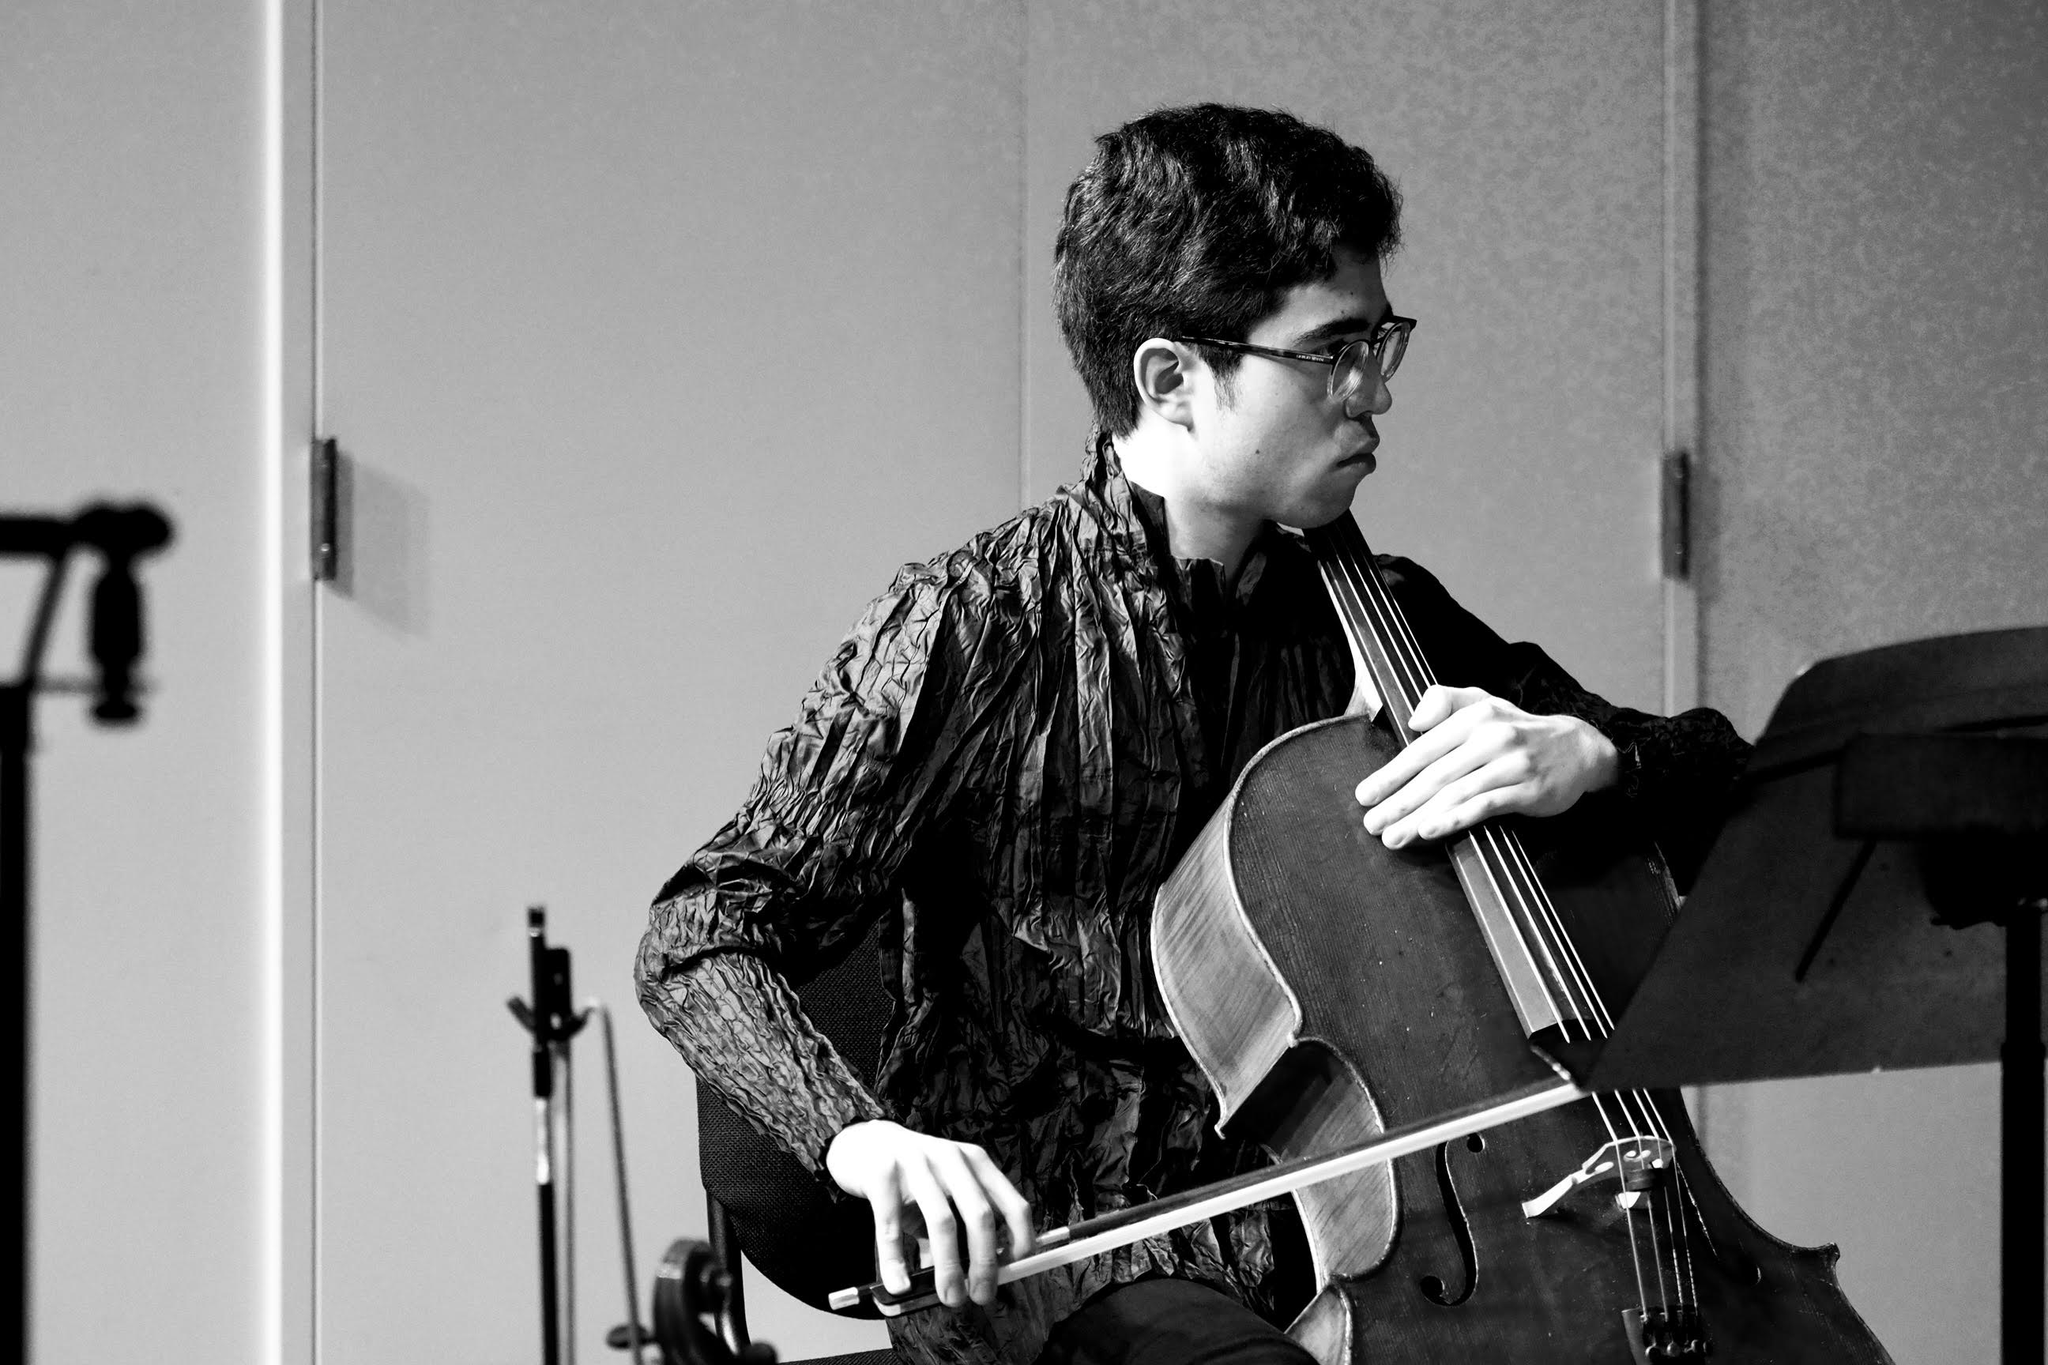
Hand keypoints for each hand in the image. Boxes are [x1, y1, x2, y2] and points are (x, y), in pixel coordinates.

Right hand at [825, 1119, 1034, 1308]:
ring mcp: (916, 1162)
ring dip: (949, 1267)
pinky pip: (891, 1226)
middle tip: (981, 1295)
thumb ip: (960, 1228)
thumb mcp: (943, 1194)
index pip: (1012, 1203)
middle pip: (980, 1215)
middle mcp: (951, 1159)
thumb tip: (975, 1278)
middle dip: (985, 1263)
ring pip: (942, 1221)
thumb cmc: (911, 1177)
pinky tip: (899, 1284)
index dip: (1020, 1240)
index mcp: (975, 1163)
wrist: (862, 1143)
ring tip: (949, 1296)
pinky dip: (896, 1261)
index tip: (1014, 1270)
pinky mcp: (882, 1173)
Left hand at [1353, 684, 1618, 847]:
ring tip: (1393, 836)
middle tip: (1371, 823)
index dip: (1391, 774)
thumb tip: (1414, 720)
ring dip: (1419, 817)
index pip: (1422, 749)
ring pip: (1455, 792)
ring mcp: (1509, 763)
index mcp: (1472, 716)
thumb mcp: (1482, 703)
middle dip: (1398, 802)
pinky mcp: (1527, 789)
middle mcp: (1489, 737)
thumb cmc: (1517, 729)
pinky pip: (1484, 805)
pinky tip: (1431, 830)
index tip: (1365, 795)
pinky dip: (1455, 818)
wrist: (1578, 748)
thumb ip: (1444, 701)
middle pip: (1434, 774)